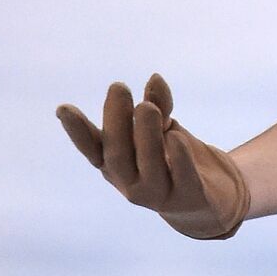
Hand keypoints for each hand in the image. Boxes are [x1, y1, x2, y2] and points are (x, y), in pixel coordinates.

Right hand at [55, 72, 250, 239]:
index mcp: (117, 164)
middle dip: (116, 121)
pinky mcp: (188, 196)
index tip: (62, 108)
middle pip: (117, 155)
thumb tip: (154, 79)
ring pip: (148, 167)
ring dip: (145, 135)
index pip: (93, 149)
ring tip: (146, 106)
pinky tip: (175, 135)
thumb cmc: (177, 155)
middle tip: (118, 87)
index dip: (77, 132)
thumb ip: (159, 104)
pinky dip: (178, 157)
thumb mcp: (165, 126)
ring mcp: (158, 193)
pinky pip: (182, 177)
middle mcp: (131, 182)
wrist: (214, 194)